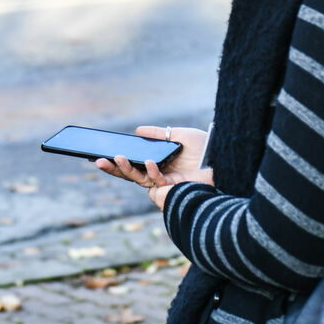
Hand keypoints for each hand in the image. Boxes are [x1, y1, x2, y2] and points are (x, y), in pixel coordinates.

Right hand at [95, 125, 213, 209]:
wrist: (226, 161)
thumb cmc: (207, 150)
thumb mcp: (180, 136)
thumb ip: (159, 134)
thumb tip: (137, 131)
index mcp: (160, 164)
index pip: (135, 163)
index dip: (119, 160)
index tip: (103, 153)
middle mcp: (160, 177)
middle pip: (131, 174)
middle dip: (114, 168)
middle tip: (97, 160)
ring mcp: (165, 186)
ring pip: (139, 179)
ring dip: (126, 169)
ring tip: (115, 158)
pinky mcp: (172, 192)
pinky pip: (156, 182)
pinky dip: (152, 171)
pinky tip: (149, 161)